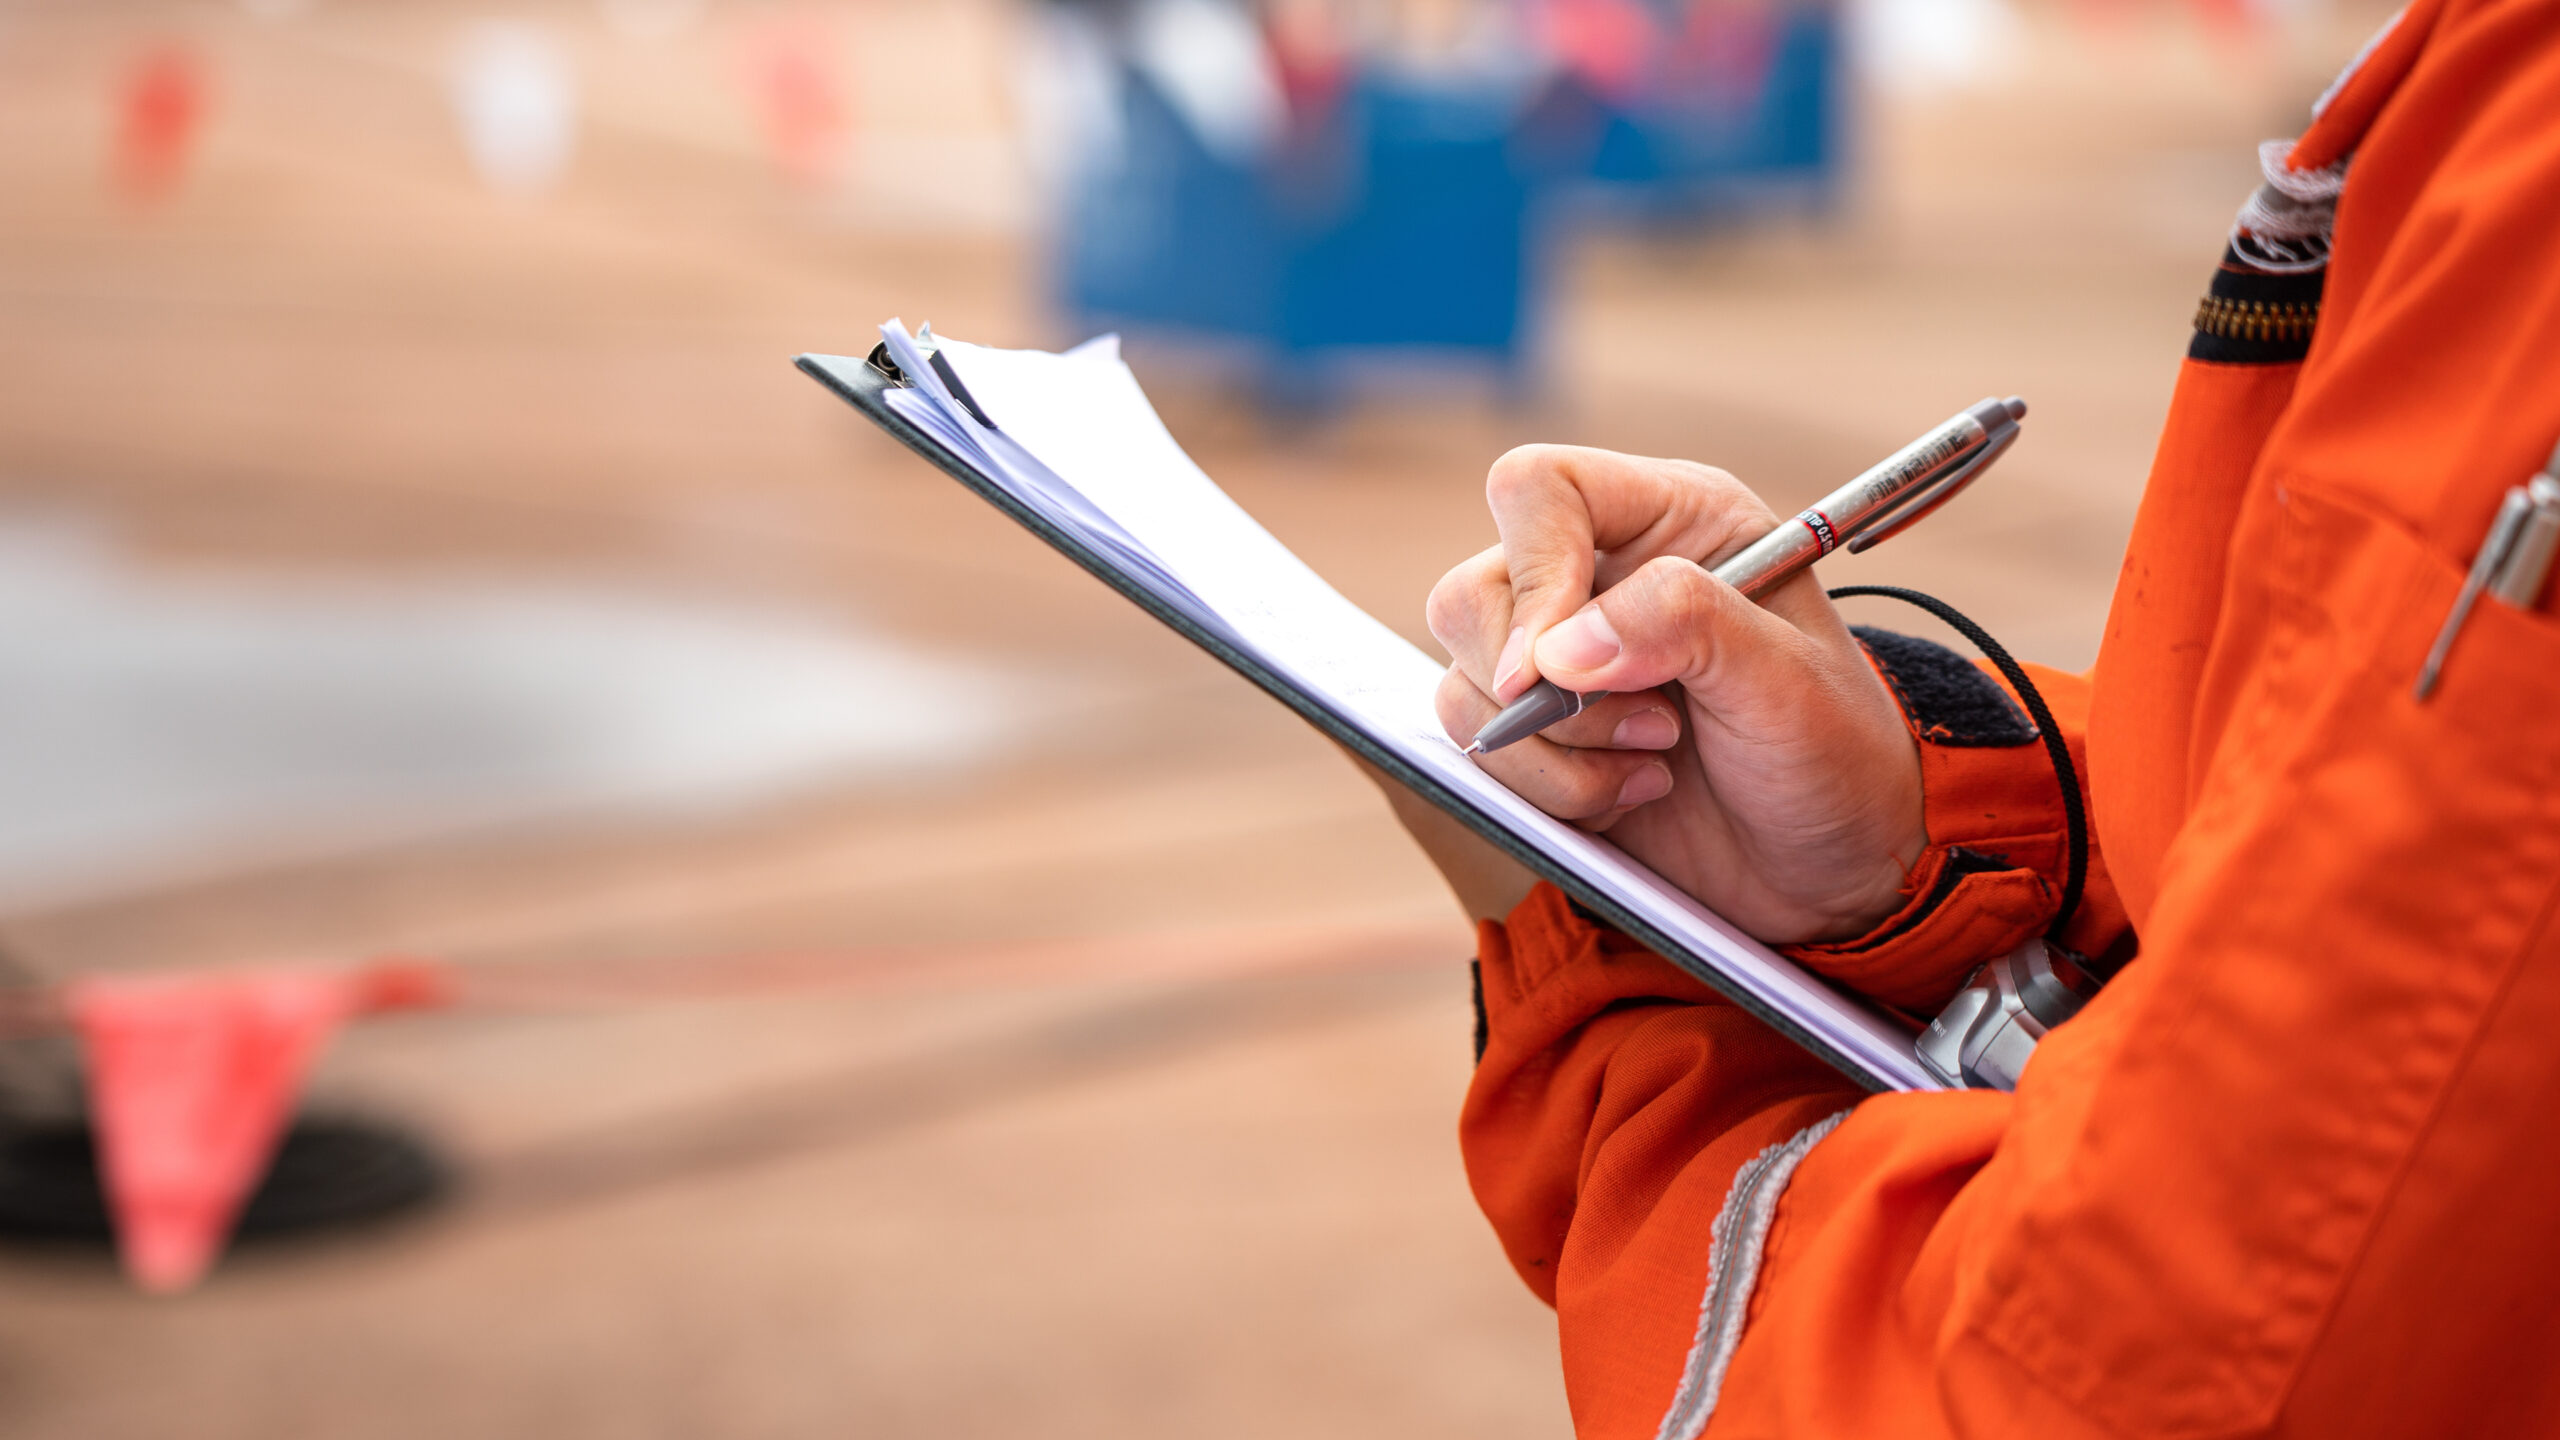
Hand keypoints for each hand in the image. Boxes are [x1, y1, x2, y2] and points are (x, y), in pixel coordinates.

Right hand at [1424, 445, 1926, 944]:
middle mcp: (1598, 577)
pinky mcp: (1539, 736)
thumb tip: (1556, 648)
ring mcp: (1559, 660)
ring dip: (1550, 753)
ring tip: (1654, 768)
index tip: (1552, 668)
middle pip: (1473, 595)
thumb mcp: (1787, 679)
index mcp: (1669, 522)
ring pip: (1464, 683)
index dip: (1534, 570)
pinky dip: (1546, 790)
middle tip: (1654, 730)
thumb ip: (1683, 625)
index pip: (1540, 491)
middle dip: (1544, 689)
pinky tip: (1627, 796)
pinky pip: (1477, 752)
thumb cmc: (1832, 751)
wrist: (1835, 860)